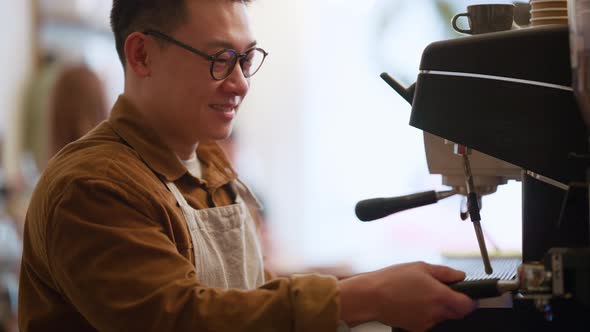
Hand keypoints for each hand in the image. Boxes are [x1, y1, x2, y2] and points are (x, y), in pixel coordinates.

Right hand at [339, 261, 476, 331]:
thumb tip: (459, 276)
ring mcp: (426, 323)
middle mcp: (435, 313)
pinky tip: (413, 302)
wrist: (370, 297)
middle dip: (455, 304)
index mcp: (440, 296)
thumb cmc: (391, 280)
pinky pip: (429, 321)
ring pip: (442, 317)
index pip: (468, 305)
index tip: (468, 295)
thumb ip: (445, 273)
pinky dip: (426, 313)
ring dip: (438, 308)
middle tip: (443, 291)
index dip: (470, 300)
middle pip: (458, 314)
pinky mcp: (416, 328)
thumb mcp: (420, 267)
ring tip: (420, 294)